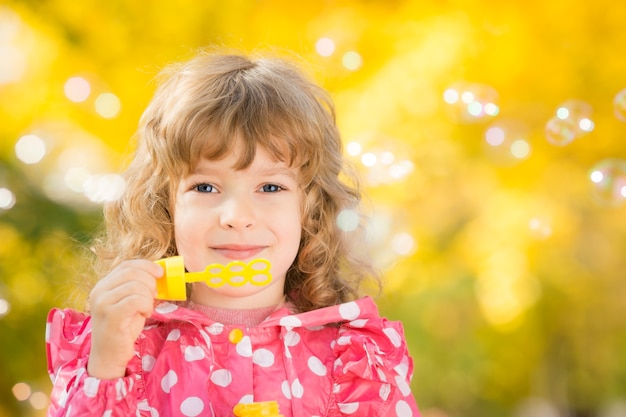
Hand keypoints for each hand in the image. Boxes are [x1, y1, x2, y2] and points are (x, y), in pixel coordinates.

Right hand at [87, 259, 162, 378]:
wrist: (109, 356)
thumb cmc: (123, 328)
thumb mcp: (130, 303)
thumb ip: (138, 287)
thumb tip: (159, 273)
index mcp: (103, 286)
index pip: (126, 265)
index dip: (146, 265)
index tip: (160, 273)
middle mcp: (99, 291)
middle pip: (132, 272)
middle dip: (150, 282)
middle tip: (154, 296)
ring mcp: (103, 303)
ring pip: (136, 286)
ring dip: (148, 297)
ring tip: (146, 309)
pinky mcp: (111, 315)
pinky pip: (137, 300)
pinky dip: (147, 305)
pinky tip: (144, 314)